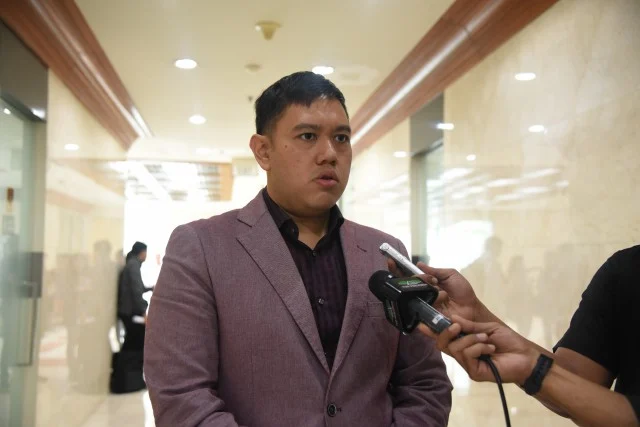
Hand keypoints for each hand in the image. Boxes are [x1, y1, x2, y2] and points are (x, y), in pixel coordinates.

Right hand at [419, 316, 537, 384]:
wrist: (525, 357)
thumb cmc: (508, 341)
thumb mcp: (486, 328)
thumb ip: (469, 325)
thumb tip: (452, 318)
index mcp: (463, 341)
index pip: (443, 336)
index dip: (431, 330)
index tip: (421, 323)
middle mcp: (462, 353)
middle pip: (441, 344)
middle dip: (446, 332)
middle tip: (456, 326)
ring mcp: (467, 363)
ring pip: (454, 348)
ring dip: (470, 339)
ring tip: (486, 339)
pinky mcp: (473, 372)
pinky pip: (466, 355)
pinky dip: (477, 347)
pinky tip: (489, 349)